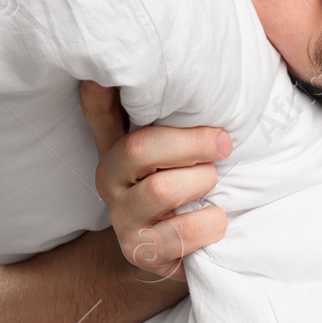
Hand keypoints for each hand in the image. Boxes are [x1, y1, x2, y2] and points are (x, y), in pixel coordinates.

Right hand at [78, 79, 231, 284]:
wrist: (173, 253)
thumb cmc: (184, 188)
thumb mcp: (177, 152)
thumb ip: (181, 119)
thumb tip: (206, 69)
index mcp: (117, 146)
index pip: (99, 111)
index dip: (97, 90)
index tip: (101, 70)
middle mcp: (110, 178)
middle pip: (140, 147)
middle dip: (193, 143)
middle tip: (223, 144)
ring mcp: (121, 217)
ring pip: (162, 189)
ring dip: (202, 183)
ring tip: (213, 186)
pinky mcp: (139, 250)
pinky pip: (182, 232)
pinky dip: (209, 222)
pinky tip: (215, 219)